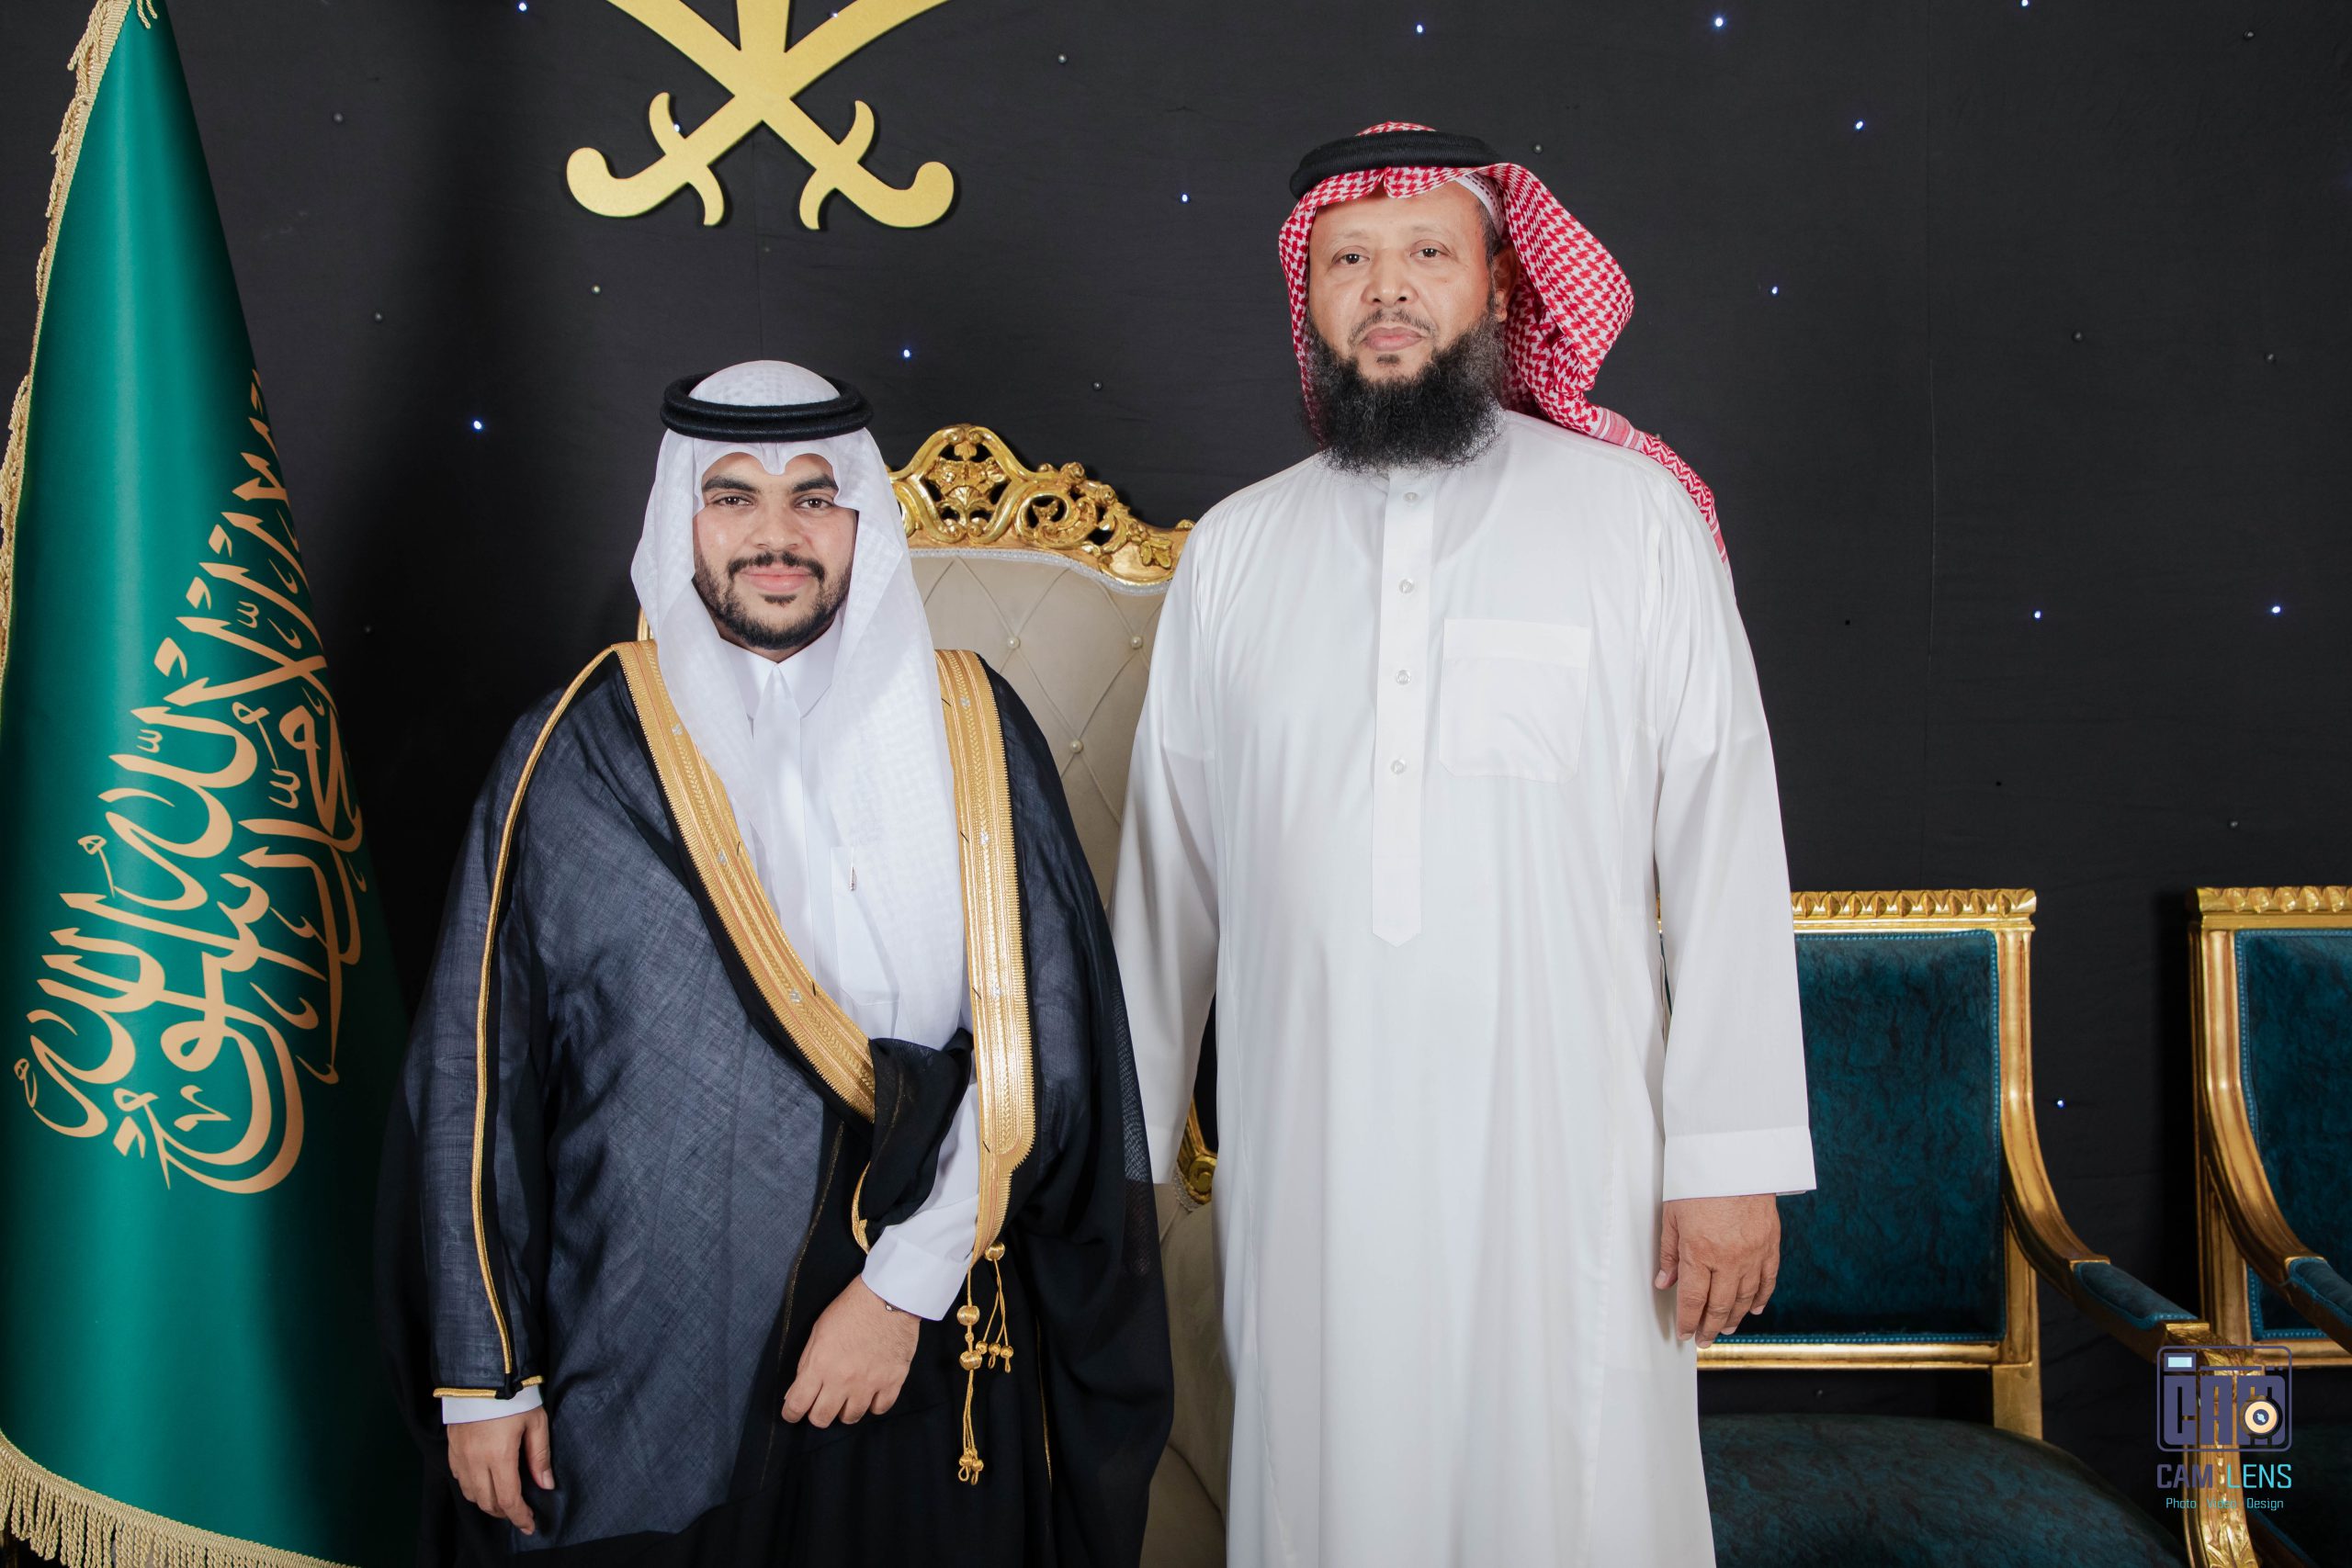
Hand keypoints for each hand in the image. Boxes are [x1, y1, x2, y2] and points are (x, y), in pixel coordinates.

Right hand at [446, 1406, 552, 1535]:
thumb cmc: (514, 1397)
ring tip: (504, 1500)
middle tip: (520, 1512)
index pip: (509, 1500)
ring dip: (488, 1503)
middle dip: (505, 1513)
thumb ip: (540, 1456)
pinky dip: (472, 1489)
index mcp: (499, 1456)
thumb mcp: (535, 1423)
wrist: (480, 1375)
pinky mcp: (451, 1450)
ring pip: (471, 1495)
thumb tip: (546, 1485)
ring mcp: (460, 1457)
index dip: (520, 1517)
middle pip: (488, 1503)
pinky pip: (459, 1480)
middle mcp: (476, 1461)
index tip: (530, 1525)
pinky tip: (485, 1483)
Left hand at [782, 1277, 920, 1426]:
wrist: (889, 1298)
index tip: (793, 1412)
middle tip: (822, 1404)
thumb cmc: (850, 1309)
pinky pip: (879, 1409)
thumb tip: (798, 1389)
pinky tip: (870, 1393)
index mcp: (820, 1365)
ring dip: (845, 1410)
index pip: (797, 1404)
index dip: (791, 1413)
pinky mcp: (892, 1382)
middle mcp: (843, 1380)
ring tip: (848, 1396)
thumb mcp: (818, 1331)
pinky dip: (872, 1404)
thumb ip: (808, 1363)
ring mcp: (869, 1384)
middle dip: (817, 1414)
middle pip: (822, 1418)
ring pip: (850, 1418)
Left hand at [1655, 1194, 1780, 1347]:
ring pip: (1745, 1297)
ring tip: (1724, 1329)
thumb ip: (1670, 1253)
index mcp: (1699, 1252)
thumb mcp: (1672, 1215)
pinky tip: (1754, 1309)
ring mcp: (1753, 1253)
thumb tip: (1665, 1283)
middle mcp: (1728, 1259)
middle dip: (1709, 1327)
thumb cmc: (1699, 1181)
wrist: (1735, 1158)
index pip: (1692, 1299)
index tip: (1684, 1333)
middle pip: (1720, 1305)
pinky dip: (1761, 1297)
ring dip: (1735, 1318)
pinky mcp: (1770, 1244)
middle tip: (1703, 1339)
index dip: (1687, 1321)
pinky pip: (1768, 1279)